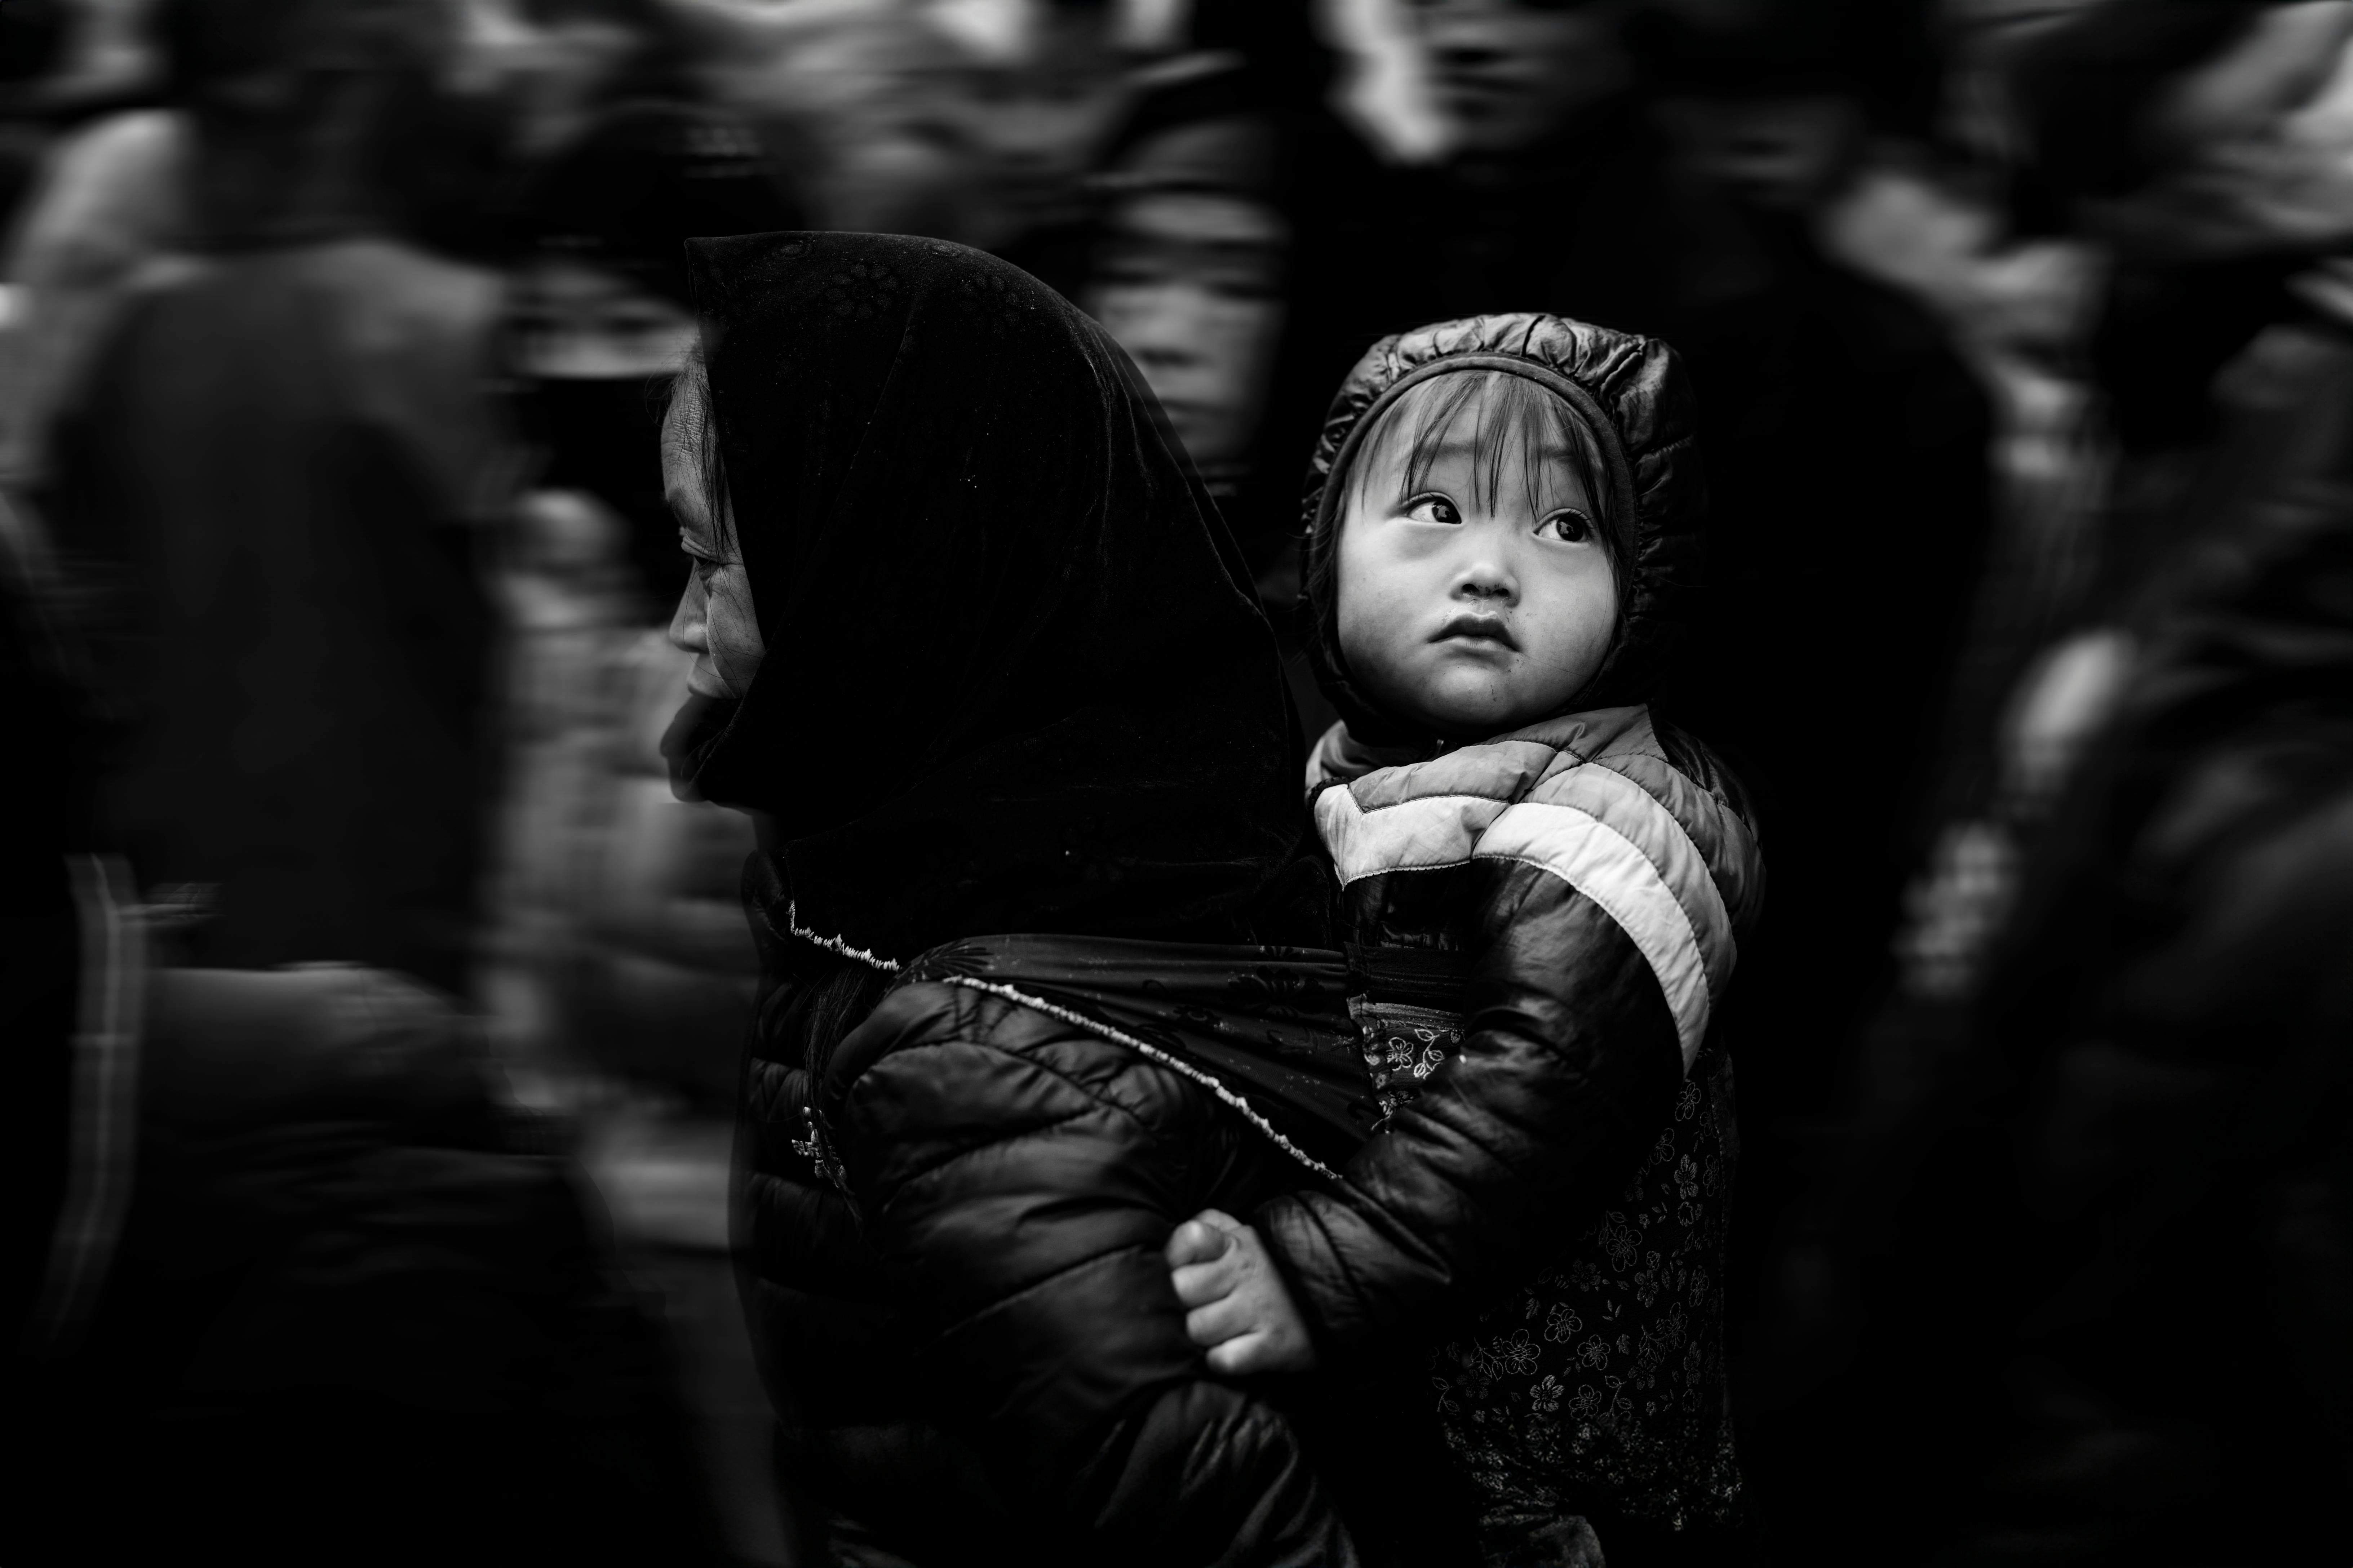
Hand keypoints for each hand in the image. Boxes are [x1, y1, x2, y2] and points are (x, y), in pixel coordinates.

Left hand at [1164, 1209, 1317, 1374]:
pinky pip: (1224, 1359)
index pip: (1189, 1237)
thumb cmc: (1273, 1268)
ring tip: (1208, 1333)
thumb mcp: (1245, 1235)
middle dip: (1175, 1303)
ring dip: (1195, 1336)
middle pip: (1180, 1289)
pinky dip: (1218, 1360)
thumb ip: (1209, 1227)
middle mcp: (1244, 1273)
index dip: (1173, 1255)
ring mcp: (1259, 1309)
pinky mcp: (1273, 1345)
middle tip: (1188, 1310)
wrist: (1336, 1295)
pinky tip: (1225, 1352)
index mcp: (1234, 1244)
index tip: (1176, 1270)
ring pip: (1197, 1328)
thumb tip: (1173, 1239)